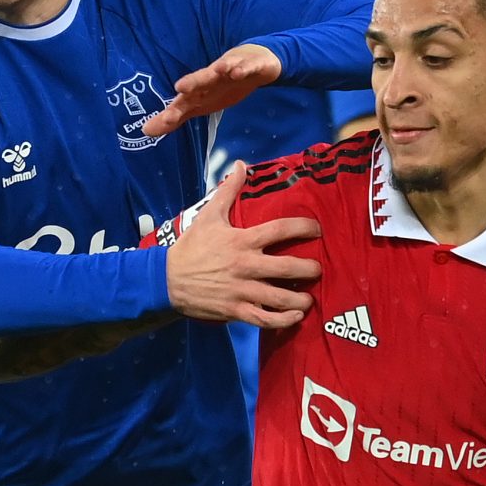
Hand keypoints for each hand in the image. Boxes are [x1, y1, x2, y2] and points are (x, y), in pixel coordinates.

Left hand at [140, 43, 282, 137]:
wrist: (254, 63)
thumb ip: (175, 117)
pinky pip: (247, 67)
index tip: (164, 121)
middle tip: (180, 87)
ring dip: (220, 68)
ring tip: (218, 70)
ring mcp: (231, 69)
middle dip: (192, 82)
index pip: (184, 101)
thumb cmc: (221, 86)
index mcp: (200, 89)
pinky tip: (239, 72)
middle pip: (200, 79)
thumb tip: (145, 131)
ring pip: (224, 68)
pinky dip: (244, 68)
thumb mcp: (199, 105)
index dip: (174, 111)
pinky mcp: (250, 65)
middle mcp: (212, 77)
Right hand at [163, 159, 320, 327]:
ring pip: (280, 298)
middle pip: (288, 267)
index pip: (280, 229)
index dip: (304, 227)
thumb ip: (228, 190)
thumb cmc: (191, 247)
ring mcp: (241, 291)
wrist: (167, 280)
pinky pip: (265, 319)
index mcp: (242, 240)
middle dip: (309, 269)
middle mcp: (245, 265)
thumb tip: (241, 165)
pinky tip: (295, 317)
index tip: (317, 230)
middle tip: (318, 269)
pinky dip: (283, 321)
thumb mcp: (208, 215)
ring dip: (301, 299)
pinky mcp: (235, 311)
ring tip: (309, 298)